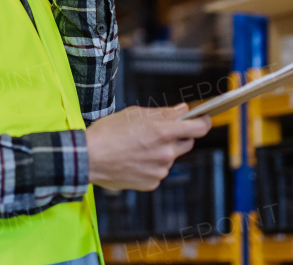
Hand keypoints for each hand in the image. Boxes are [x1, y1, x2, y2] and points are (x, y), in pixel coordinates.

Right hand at [84, 104, 212, 190]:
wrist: (88, 158)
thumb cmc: (108, 132)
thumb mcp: (134, 114)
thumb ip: (163, 113)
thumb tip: (183, 110)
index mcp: (163, 132)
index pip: (199, 128)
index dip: (203, 122)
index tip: (202, 119)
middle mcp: (165, 153)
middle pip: (186, 143)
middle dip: (178, 136)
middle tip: (159, 132)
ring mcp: (160, 170)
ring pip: (170, 157)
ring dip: (162, 151)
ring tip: (138, 147)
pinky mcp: (152, 183)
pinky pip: (159, 171)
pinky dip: (151, 165)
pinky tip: (134, 160)